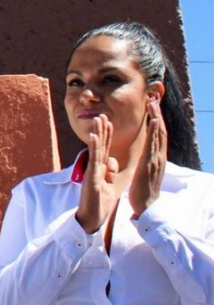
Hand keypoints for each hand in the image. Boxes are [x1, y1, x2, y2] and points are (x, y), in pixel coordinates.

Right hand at [75, 115, 119, 232]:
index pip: (105, 149)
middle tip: (102, 114)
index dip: (107, 136)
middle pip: (100, 146)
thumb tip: (112, 161)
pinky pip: (94, 161)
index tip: (109, 122)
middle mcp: (95, 168)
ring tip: (98, 119)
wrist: (92, 219)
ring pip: (96, 149)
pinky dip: (94, 148)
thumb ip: (110, 173)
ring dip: (97, 133)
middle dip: (102, 130)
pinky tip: (94, 137)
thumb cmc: (99, 204)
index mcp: (101, 170)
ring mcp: (93, 171)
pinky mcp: (92, 177)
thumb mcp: (109, 186)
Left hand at [129, 97, 166, 217]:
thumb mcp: (145, 170)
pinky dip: (155, 132)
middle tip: (153, 97)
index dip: (155, 119)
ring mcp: (156, 160)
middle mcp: (159, 156)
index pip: (158, 134)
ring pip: (159, 135)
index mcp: (156, 157)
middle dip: (157, 113)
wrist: (146, 207)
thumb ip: (147, 159)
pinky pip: (153, 146)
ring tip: (153, 103)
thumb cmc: (143, 189)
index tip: (152, 105)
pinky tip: (154, 121)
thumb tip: (147, 151)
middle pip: (161, 130)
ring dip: (157, 117)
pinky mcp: (150, 164)